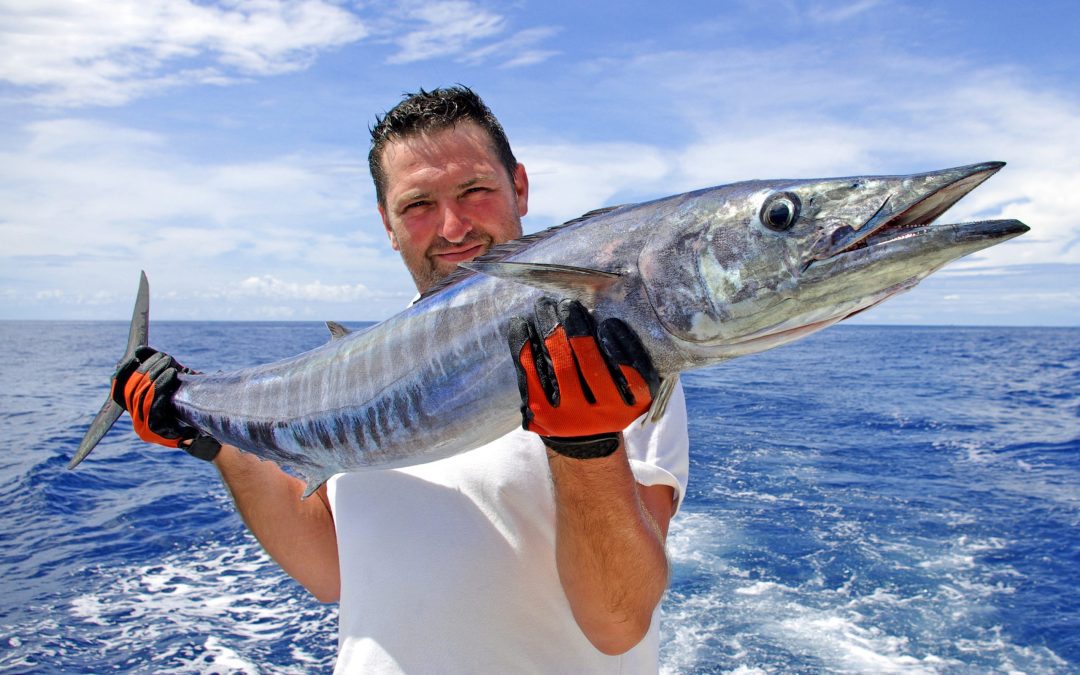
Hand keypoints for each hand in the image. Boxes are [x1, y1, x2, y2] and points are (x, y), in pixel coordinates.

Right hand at [110, 346, 220, 460]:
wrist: (211, 428)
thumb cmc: (192, 403)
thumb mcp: (172, 383)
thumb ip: (156, 368)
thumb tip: (140, 350)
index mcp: (136, 411)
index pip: (119, 389)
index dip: (124, 372)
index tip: (135, 356)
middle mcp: (136, 420)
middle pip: (130, 390)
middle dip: (146, 369)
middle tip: (163, 357)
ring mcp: (143, 428)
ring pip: (140, 395)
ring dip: (154, 375)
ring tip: (168, 362)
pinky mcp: (155, 431)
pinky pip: (153, 405)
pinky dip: (161, 386)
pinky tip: (171, 374)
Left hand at [508, 297, 658, 458]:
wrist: (583, 440)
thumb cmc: (606, 398)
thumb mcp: (627, 387)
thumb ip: (623, 360)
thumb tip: (602, 314)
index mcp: (632, 406)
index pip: (631, 371)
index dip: (620, 344)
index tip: (609, 321)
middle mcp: (605, 416)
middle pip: (591, 366)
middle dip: (577, 329)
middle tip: (567, 304)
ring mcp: (573, 418)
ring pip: (562, 368)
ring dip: (551, 331)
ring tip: (545, 307)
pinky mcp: (543, 417)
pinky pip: (532, 376)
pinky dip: (525, 348)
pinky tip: (521, 325)